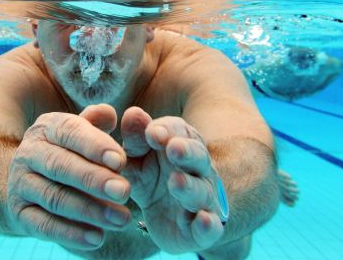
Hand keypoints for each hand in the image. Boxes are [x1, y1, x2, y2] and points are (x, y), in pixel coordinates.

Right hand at [6, 104, 131, 249]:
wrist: (25, 180)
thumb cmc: (68, 151)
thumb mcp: (80, 132)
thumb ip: (98, 122)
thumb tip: (111, 114)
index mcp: (47, 128)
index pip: (70, 132)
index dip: (95, 146)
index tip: (121, 161)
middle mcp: (29, 153)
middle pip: (61, 166)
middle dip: (94, 179)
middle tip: (124, 191)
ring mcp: (20, 184)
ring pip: (55, 198)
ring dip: (89, 211)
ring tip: (121, 219)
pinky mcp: (19, 213)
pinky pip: (44, 226)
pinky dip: (71, 234)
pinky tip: (97, 238)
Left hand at [121, 107, 225, 253]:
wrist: (168, 217)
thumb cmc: (151, 177)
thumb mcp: (137, 158)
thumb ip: (135, 138)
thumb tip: (132, 113)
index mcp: (181, 145)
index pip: (178, 131)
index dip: (166, 131)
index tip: (152, 132)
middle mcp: (197, 169)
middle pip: (196, 157)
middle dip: (186, 152)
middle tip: (173, 148)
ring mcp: (202, 198)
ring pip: (200, 191)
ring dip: (189, 187)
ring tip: (175, 182)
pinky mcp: (201, 230)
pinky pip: (210, 227)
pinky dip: (208, 225)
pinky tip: (203, 222)